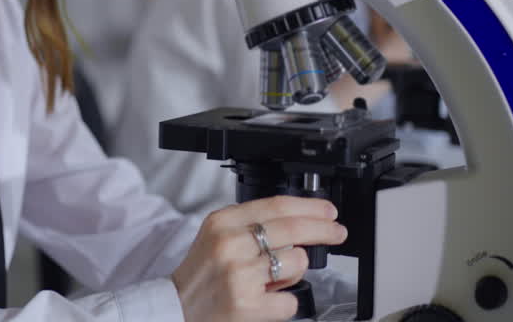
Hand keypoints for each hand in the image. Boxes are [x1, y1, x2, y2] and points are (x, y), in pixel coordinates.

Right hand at [171, 196, 346, 321]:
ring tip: (272, 279)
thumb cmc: (202, 274)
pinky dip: (283, 303)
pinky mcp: (247, 304)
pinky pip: (289, 301)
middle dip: (323, 229)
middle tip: (337, 232)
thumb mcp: (217, 235)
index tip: (328, 211)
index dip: (309, 206)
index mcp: (222, 222)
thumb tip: (299, 220)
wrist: (175, 307)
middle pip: (292, 229)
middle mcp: (230, 244)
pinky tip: (266, 299)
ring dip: (293, 273)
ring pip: (295, 263)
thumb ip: (249, 223)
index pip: (276, 205)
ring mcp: (239, 274)